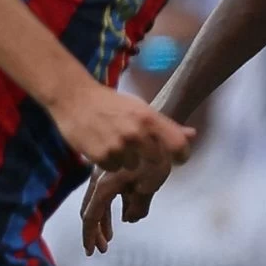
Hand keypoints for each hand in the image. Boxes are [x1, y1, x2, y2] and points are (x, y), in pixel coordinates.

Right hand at [48, 81, 193, 172]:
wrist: (73, 97)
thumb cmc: (110, 102)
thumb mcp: (139, 108)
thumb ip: (165, 125)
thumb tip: (192, 134)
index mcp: (149, 118)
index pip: (178, 145)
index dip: (181, 155)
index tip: (178, 158)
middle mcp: (136, 133)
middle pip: (156, 161)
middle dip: (150, 159)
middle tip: (139, 152)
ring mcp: (118, 146)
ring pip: (132, 167)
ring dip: (126, 160)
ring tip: (115, 144)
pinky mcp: (101, 156)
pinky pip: (113, 169)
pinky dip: (110, 162)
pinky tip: (102, 147)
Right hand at [78, 155, 174, 254]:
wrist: (144, 117)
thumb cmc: (151, 147)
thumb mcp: (152, 178)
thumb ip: (141, 202)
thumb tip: (131, 219)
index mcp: (106, 183)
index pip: (91, 215)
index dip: (90, 234)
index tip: (90, 250)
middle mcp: (100, 177)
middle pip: (91, 210)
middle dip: (95, 232)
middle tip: (100, 249)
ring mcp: (104, 170)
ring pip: (99, 200)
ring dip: (104, 220)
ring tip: (109, 238)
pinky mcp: (113, 164)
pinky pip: (108, 190)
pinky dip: (112, 204)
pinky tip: (124, 211)